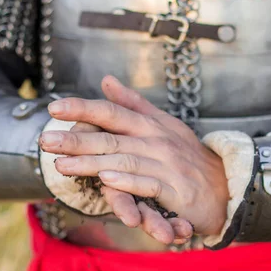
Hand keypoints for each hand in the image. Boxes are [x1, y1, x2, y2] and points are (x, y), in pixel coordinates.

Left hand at [39, 76, 229, 243]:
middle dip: (77, 139)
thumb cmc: (188, 156)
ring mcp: (166, 164)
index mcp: (150, 124)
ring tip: (62, 164)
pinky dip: (128, 181)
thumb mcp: (163, 124)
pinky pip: (148, 185)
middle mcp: (156, 140)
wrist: (224, 185)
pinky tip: (106, 180)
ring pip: (124, 160)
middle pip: (111, 137)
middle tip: (46, 140)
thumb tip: (107, 81)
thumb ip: (133, 104)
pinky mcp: (175, 189)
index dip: (83, 108)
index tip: (54, 108)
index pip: (112, 112)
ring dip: (92, 162)